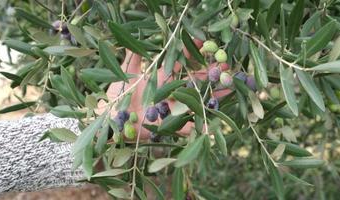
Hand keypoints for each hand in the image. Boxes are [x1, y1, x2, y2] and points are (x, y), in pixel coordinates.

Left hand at [96, 47, 229, 139]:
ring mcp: (172, 109)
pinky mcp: (169, 125)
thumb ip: (133, 57)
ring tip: (229, 89)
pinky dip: (197, 127)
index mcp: (162, 78)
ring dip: (213, 97)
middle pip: (195, 82)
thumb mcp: (126, 74)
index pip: (181, 64)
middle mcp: (171, 92)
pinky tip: (211, 127)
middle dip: (210, 74)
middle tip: (225, 65)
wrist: (111, 120)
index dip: (192, 53)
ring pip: (197, 101)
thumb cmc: (117, 96)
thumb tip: (136, 37)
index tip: (204, 42)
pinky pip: (186, 127)